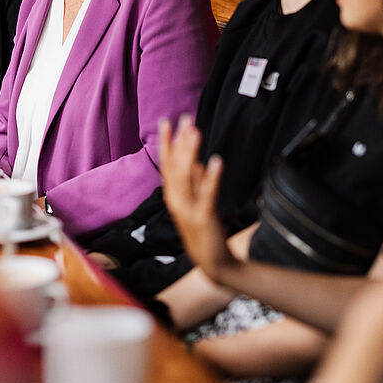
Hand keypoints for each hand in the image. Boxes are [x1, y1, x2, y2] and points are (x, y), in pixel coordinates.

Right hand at [158, 115, 235, 278]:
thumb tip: (195, 160)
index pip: (167, 165)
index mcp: (173, 197)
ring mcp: (188, 210)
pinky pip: (206, 194)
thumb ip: (195, 182)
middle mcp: (176, 201)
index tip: (167, 122)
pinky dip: (210, 177)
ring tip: (195, 132)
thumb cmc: (204, 233)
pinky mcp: (203, 218)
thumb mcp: (197, 203)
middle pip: (174, 166)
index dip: (167, 143)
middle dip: (179, 141)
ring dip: (190, 152)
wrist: (213, 263)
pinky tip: (216, 160)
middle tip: (185, 118)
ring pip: (186, 176)